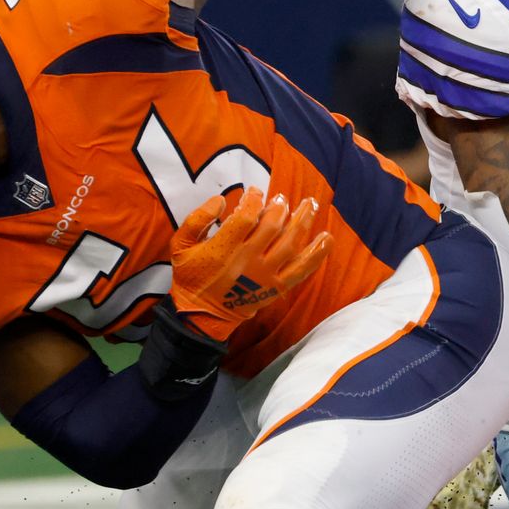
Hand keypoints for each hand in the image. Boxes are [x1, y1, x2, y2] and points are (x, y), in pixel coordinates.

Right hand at [168, 187, 331, 342]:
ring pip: (291, 244)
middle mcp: (248, 261)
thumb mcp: (180, 245)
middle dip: (280, 207)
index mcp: (224, 249)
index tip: (256, 192)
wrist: (202, 315)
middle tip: (282, 198)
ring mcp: (265, 275)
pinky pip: (301, 270)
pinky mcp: (276, 287)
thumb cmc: (191, 276)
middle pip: (272, 226)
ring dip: (303, 221)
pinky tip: (327, 238)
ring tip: (311, 204)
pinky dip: (317, 254)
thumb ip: (197, 219)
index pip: (247, 216)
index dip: (254, 199)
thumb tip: (221, 200)